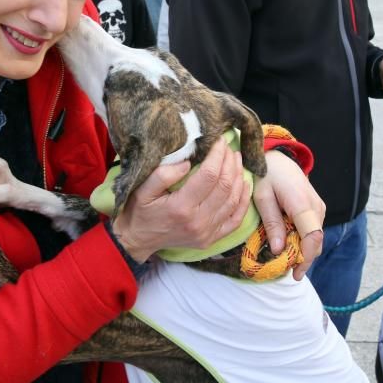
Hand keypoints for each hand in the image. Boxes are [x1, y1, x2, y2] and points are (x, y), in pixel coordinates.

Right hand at [112, 137, 250, 261]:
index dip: (217, 155)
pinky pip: (235, 220)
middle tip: (228, 147)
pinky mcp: (211, 239)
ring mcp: (207, 232)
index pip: (209, 175)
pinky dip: (244, 201)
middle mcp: (198, 221)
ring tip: (236, 160)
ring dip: (238, 177)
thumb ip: (163, 174)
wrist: (138, 240)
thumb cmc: (139, 211)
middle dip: (230, 162)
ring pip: (234, 200)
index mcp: (181, 207)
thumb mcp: (142, 189)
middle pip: (225, 186)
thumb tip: (188, 162)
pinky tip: (244, 185)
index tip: (219, 141)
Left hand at [253, 150, 325, 280]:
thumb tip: (277, 250)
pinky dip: (303, 240)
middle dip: (303, 259)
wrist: (278, 158)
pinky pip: (313, 230)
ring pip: (315, 237)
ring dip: (302, 250)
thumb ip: (272, 223)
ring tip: (283, 259)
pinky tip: (288, 244)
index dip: (306, 258)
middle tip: (284, 270)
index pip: (312, 237)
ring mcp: (319, 208)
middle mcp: (316, 208)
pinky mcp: (317, 209)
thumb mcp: (262, 198)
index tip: (295, 273)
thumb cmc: (267, 176)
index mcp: (302, 204)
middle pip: (316, 242)